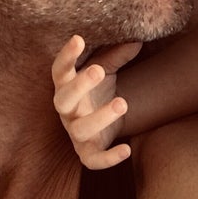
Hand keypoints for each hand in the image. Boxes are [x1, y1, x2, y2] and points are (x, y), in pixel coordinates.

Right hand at [52, 35, 141, 168]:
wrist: (99, 119)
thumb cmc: (97, 88)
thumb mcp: (106, 68)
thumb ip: (117, 54)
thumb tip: (138, 37)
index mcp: (66, 85)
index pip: (60, 69)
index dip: (66, 56)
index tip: (78, 39)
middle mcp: (67, 109)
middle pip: (63, 99)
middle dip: (79, 85)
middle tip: (98, 70)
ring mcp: (75, 131)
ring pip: (80, 130)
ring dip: (99, 117)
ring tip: (122, 103)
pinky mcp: (87, 151)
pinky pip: (93, 160)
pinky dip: (108, 159)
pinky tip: (127, 150)